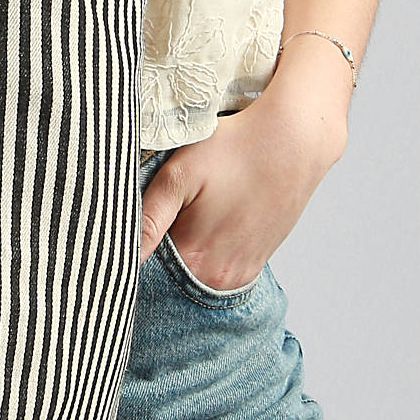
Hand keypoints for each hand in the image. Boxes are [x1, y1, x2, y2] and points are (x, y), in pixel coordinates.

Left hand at [138, 96, 346, 281]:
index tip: (130, 229)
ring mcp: (240, 274)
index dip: (130, 252)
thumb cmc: (234, 149)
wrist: (294, 141)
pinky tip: (210, 222)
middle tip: (167, 212)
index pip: (143, 272)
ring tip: (193, 214)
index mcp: (194, 259)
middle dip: (156, 254)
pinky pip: (216, 269)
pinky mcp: (254, 264)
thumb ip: (148, 218)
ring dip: (182, 253)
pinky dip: (205, 253)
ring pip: (192, 274)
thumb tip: (125, 254)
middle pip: (168, 276)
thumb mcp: (179, 174)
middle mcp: (218, 278)